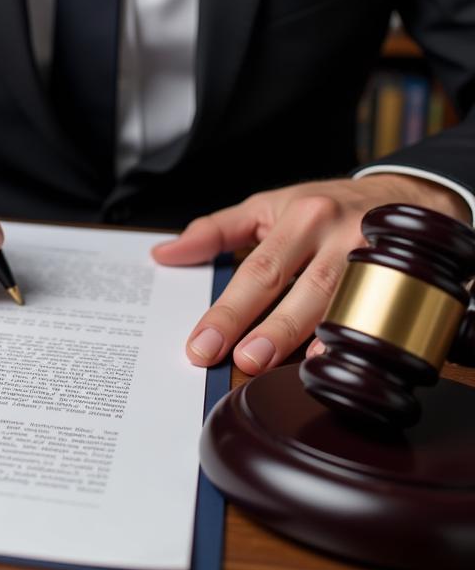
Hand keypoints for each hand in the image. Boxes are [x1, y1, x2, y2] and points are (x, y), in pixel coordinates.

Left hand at [152, 174, 469, 374]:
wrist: (400, 200)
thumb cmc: (322, 207)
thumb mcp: (265, 207)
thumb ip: (214, 232)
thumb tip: (164, 254)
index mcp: (302, 216)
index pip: (259, 270)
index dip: (230, 310)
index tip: (202, 344)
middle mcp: (341, 238)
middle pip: (304, 290)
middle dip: (272, 330)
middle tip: (242, 360)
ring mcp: (379, 262)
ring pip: (346, 307)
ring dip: (313, 342)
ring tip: (281, 370)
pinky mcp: (405, 283)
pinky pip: (381, 320)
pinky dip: (358, 343)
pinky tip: (334, 362)